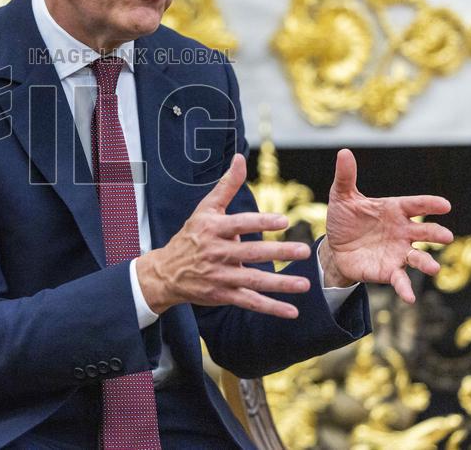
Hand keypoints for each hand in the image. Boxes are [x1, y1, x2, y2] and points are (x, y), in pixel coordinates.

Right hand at [137, 154, 311, 318]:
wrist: (167, 272)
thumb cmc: (191, 236)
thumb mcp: (205, 209)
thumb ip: (226, 186)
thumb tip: (240, 158)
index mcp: (213, 229)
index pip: (240, 224)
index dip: (261, 223)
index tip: (283, 221)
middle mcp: (217, 253)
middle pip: (251, 253)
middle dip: (278, 252)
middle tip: (303, 250)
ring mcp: (221, 276)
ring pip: (254, 281)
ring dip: (281, 284)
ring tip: (304, 283)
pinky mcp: (224, 295)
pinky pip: (250, 302)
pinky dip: (271, 308)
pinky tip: (292, 311)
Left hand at [321, 149, 452, 302]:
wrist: (334, 247)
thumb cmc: (345, 218)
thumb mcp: (342, 197)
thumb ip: (346, 176)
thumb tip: (343, 151)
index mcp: (395, 210)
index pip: (415, 205)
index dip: (429, 204)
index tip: (444, 204)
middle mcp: (402, 232)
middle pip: (424, 232)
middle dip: (435, 234)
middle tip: (446, 236)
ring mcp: (398, 253)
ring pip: (418, 258)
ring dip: (427, 263)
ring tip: (433, 268)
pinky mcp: (389, 271)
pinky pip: (401, 280)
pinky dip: (406, 289)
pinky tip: (410, 298)